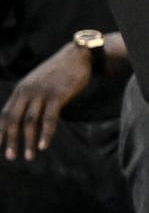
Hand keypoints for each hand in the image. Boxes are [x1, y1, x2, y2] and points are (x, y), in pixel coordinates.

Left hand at [0, 42, 90, 160]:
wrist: (77, 55)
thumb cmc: (57, 72)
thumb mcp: (37, 82)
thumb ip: (27, 98)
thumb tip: (19, 119)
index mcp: (21, 89)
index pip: (5, 114)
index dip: (0, 132)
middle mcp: (28, 91)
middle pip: (14, 119)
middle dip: (11, 139)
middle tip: (11, 157)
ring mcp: (43, 93)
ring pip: (30, 121)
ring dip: (28, 141)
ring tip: (28, 156)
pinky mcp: (58, 95)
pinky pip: (49, 118)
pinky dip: (46, 133)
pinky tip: (44, 145)